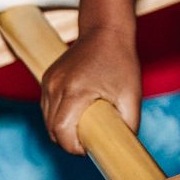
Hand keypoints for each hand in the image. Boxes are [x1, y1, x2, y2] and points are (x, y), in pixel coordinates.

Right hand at [38, 25, 141, 156]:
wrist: (106, 31)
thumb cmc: (121, 62)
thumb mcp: (131, 95)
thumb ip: (128, 124)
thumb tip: (122, 146)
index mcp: (75, 90)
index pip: (61, 131)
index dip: (73, 148)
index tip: (89, 148)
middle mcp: (56, 85)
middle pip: (52, 129)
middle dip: (68, 142)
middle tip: (89, 141)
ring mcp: (48, 81)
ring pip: (47, 120)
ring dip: (62, 130)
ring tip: (84, 127)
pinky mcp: (47, 78)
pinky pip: (47, 107)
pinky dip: (58, 117)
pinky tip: (76, 115)